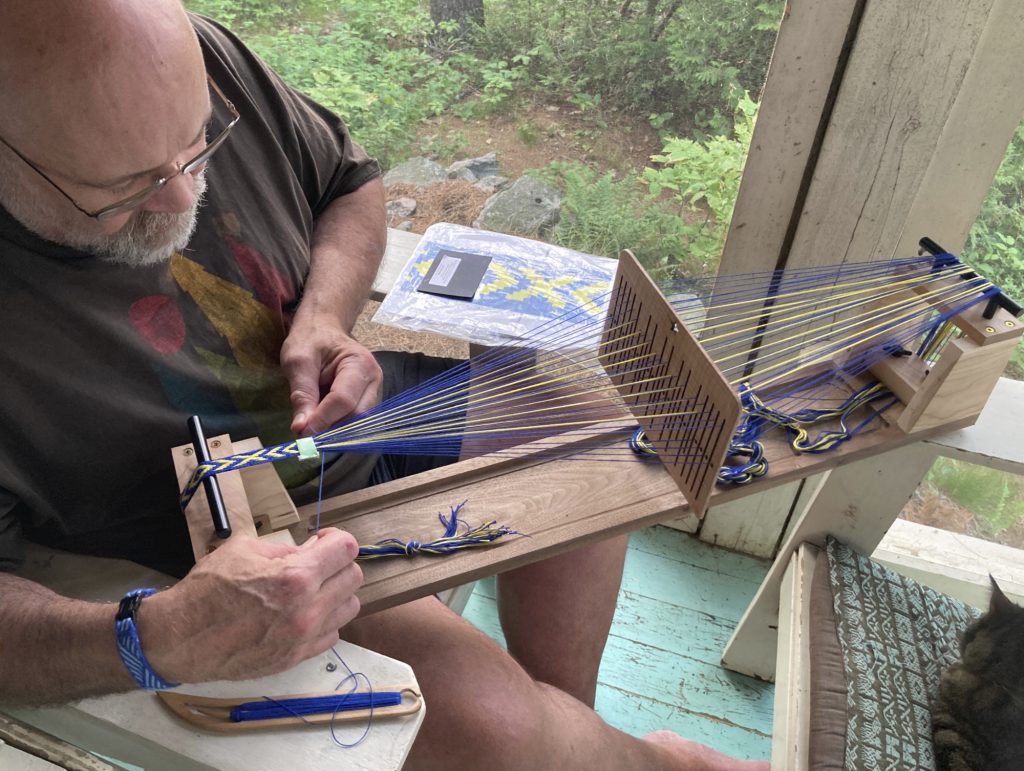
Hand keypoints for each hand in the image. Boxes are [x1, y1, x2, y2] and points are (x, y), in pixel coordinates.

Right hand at [140, 528, 362, 682]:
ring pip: (350, 607)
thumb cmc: (207, 589)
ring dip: (337, 593)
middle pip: (354, 577)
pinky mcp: (297, 657)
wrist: (181, 638)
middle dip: (338, 564)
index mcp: (296, 577)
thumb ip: (284, 550)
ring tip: (313, 590)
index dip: (336, 539)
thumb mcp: (243, 550)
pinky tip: (303, 614)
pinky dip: (325, 620)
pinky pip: (332, 634)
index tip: (321, 541)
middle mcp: (308, 609)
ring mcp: (304, 637)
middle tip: (316, 563)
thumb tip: (308, 551)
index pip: (347, 549)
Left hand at [280, 313, 382, 435]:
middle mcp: (373, 380)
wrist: (323, 329)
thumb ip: (301, 394)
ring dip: (334, 430)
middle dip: (331, 428)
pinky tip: (322, 422)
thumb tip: (301, 430)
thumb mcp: (298, 361)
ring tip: (312, 426)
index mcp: (360, 363)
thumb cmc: (310, 340)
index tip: (301, 431)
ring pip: (358, 423)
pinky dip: (338, 426)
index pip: (344, 400)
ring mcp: (374, 391)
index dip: (323, 419)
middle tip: (305, 433)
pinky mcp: (368, 401)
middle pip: (357, 416)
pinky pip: (356, 421)